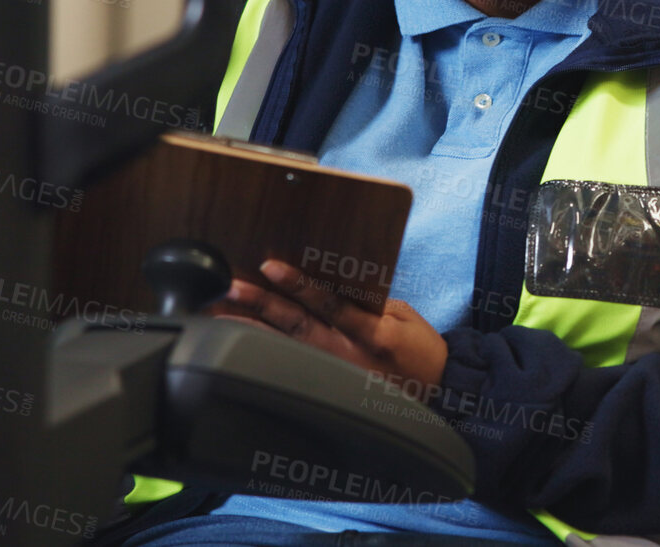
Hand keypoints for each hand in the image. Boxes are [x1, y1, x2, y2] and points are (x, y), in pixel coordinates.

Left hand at [210, 259, 447, 390]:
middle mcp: (349, 356)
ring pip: (285, 348)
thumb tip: (324, 281)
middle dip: (260, 305)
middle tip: (230, 288)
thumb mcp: (401, 314)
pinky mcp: (329, 387)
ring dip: (251, 328)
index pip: (329, 304)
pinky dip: (265, 350)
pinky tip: (242, 339)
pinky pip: (291, 365)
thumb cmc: (418, 346)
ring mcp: (335, 375)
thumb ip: (363, 300)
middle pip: (297, 326)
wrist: (438, 391)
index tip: (270, 267)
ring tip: (221, 313)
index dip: (299, 285)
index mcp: (373, 333)